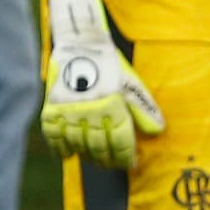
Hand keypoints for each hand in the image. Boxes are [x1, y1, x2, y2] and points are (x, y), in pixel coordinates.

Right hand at [41, 0, 164, 168]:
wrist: (80, 44)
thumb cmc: (110, 65)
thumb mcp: (131, 82)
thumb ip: (143, 107)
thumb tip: (159, 130)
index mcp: (113, 102)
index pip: (121, 140)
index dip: (126, 155)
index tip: (130, 165)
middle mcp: (91, 109)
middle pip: (99, 146)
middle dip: (108, 159)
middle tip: (113, 165)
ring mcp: (69, 110)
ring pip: (78, 144)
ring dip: (87, 156)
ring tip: (95, 160)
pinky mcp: (51, 109)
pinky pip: (54, 137)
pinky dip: (60, 149)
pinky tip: (67, 155)